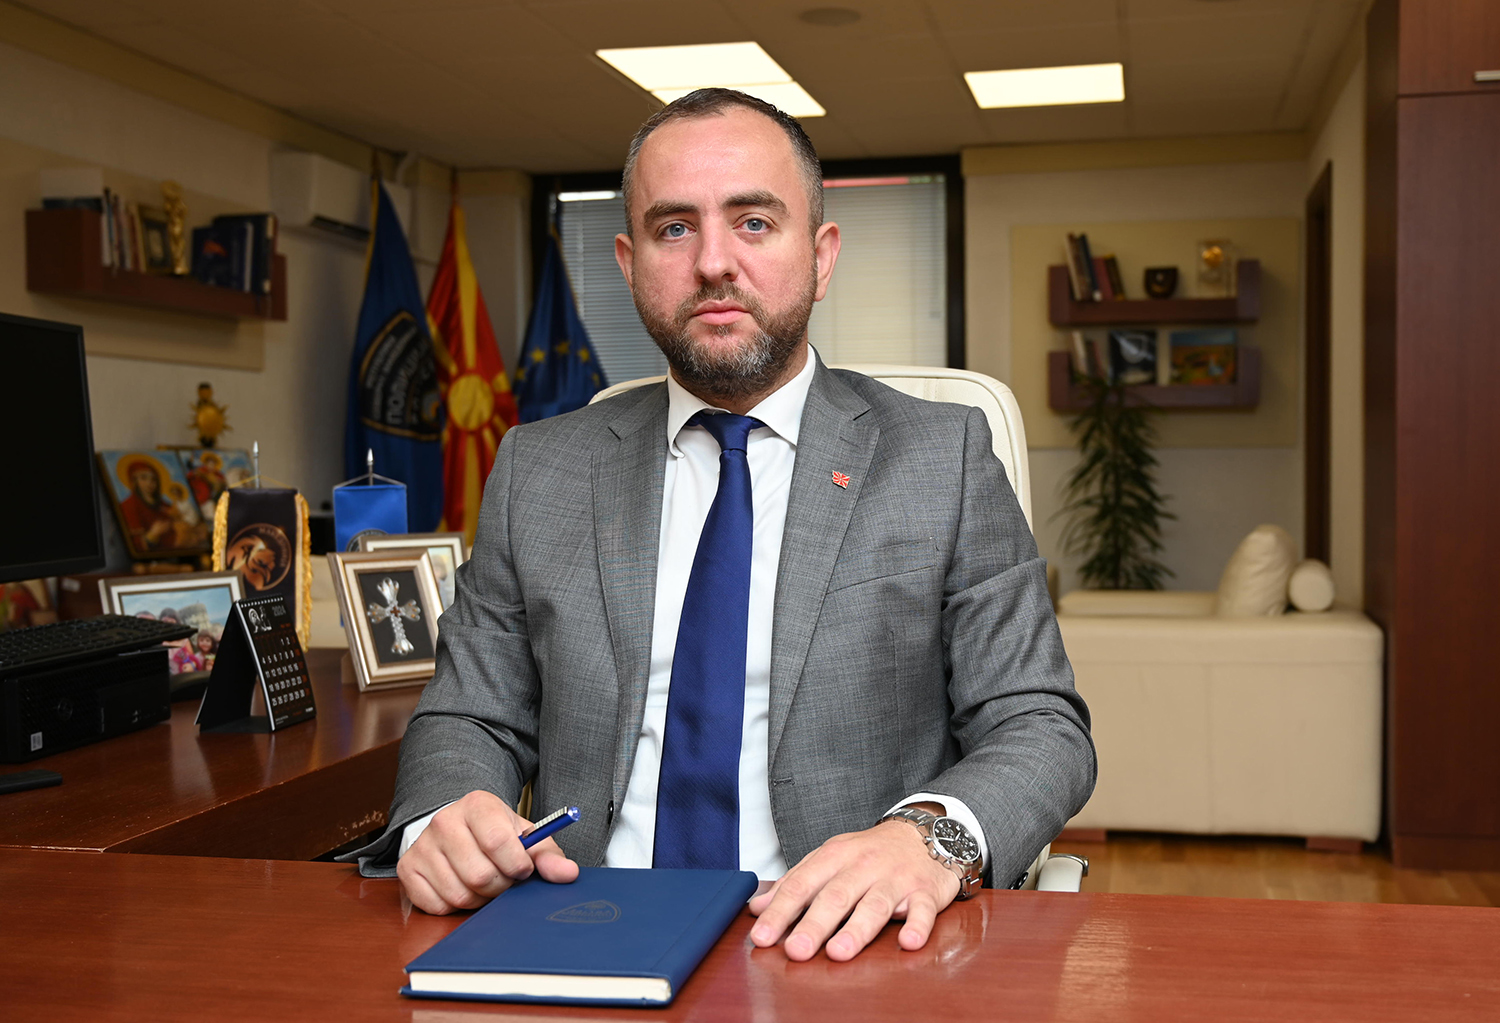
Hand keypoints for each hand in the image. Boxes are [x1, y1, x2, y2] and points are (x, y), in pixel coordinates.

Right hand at [397, 790, 578, 914]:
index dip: (517, 865)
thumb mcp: (525, 837)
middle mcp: (444, 821)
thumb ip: (548, 855)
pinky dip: (454, 906)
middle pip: (480, 875)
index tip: (522, 869)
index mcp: (477, 805)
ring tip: (483, 882)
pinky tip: (461, 887)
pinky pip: (437, 905)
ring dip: (479, 898)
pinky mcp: (407, 869)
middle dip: (500, 886)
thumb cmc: (496, 835)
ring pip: (460, 894)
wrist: (458, 830)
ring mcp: (423, 846)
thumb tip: (567, 874)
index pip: (499, 842)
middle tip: (503, 878)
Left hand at [747, 814, 960, 961]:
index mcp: (834, 857)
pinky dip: (918, 925)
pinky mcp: (926, 892)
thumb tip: (757, 909)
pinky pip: (923, 910)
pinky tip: (908, 941)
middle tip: (796, 950)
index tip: (761, 936)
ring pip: (875, 904)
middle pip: (836, 896)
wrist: (923, 833)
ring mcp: (896, 879)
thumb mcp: (828, 859)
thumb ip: (794, 883)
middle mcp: (864, 866)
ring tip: (839, 951)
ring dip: (857, 929)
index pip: (802, 885)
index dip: (780, 911)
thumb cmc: (869, 853)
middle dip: (814, 924)